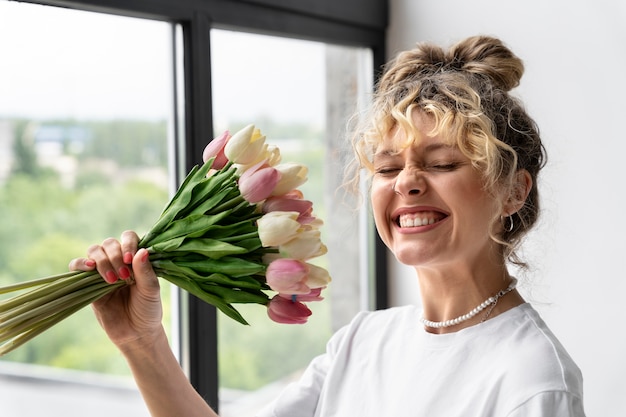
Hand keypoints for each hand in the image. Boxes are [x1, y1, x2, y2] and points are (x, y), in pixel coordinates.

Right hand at [69, 231, 163, 349]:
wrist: (136, 333)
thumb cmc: (147, 310)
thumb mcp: (151, 291)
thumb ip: (146, 272)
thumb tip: (142, 251)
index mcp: (136, 258)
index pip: (128, 237)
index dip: (128, 244)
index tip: (131, 260)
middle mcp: (119, 261)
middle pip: (109, 243)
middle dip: (116, 256)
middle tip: (124, 276)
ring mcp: (102, 271)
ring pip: (94, 251)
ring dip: (102, 261)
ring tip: (112, 280)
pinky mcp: (88, 284)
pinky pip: (77, 266)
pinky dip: (80, 263)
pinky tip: (89, 268)